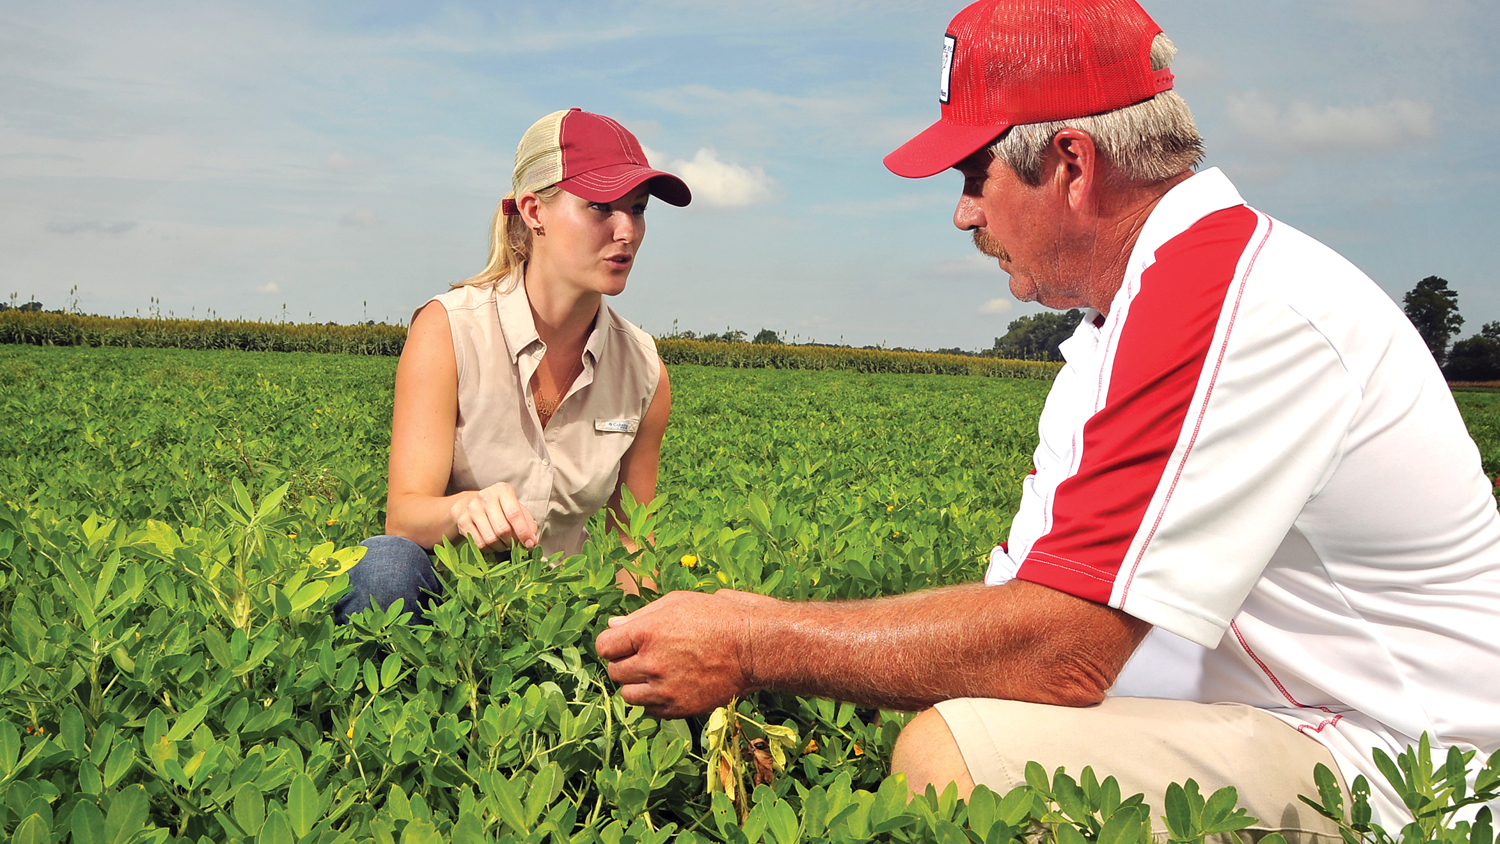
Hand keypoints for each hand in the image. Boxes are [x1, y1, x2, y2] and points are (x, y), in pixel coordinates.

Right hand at [450, 482, 538, 550]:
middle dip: (512, 542)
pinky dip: (490, 549)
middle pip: (502, 529)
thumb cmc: (499, 507)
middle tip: (515, 545)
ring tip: (505, 544)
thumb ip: (527, 522)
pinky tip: (493, 545)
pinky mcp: (463, 521)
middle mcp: (486, 496)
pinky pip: (479, 543)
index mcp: (502, 490)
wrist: (471, 503)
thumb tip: (532, 540)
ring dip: (501, 547)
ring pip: (491, 539)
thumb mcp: (516, 508)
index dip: (523, 532)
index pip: (514, 514)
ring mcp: (472, 509)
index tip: (530, 544)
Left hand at [594, 589, 776, 717]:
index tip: (625, 643)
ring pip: (628, 695)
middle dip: (625, 663)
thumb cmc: (718, 617)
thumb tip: (612, 625)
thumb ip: (640, 616)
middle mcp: (650, 662)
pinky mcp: (679, 708)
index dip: (613, 644)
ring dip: (637, 685)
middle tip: (645, 656)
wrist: (753, 648)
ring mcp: (664, 689)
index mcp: (646, 632)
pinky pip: (650, 710)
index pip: (604, 647)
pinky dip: (655, 701)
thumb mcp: (677, 603)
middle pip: (614, 671)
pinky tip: (671, 686)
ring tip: (657, 674)